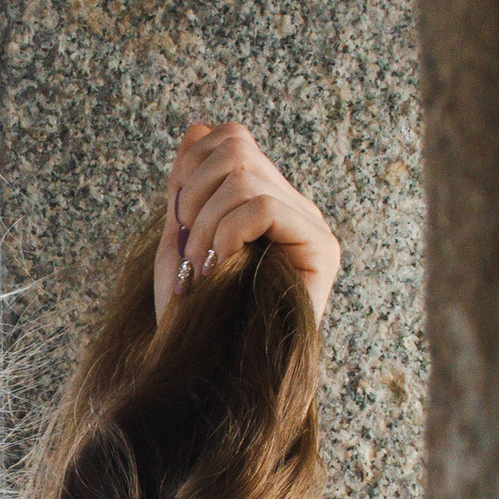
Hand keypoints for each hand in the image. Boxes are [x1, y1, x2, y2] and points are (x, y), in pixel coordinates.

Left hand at [152, 121, 342, 326]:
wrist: (207, 372)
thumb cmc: (196, 316)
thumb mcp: (182, 238)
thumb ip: (191, 185)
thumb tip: (199, 127)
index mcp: (262, 200)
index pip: (231, 137)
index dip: (190, 166)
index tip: (177, 220)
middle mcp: (292, 206)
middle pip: (236, 147)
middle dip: (193, 195)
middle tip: (189, 250)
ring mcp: (310, 226)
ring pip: (244, 176)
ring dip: (205, 224)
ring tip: (203, 268)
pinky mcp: (321, 250)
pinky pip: (261, 207)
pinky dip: (226, 235)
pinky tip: (221, 268)